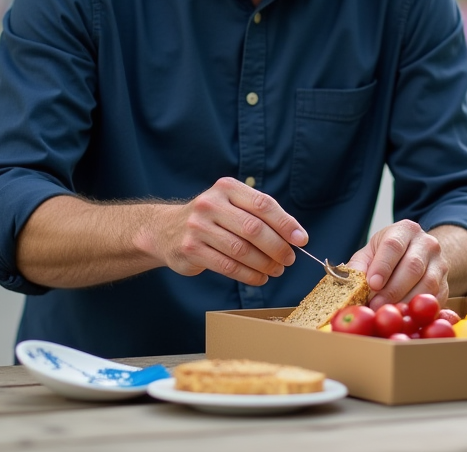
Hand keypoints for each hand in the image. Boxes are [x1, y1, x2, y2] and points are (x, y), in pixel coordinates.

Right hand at [151, 177, 306, 285]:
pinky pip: (228, 266)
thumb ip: (260, 215)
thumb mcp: (232, 205)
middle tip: (289, 259)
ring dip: (265, 264)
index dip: (285, 223)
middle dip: (277, 247)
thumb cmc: (212, 218)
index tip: (301, 239)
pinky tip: (260, 278)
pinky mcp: (191, 249)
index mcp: (226, 188)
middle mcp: (210, 204)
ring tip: (276, 270)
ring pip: (241, 250)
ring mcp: (198, 227)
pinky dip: (249, 275)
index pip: (263, 204)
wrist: (166, 229)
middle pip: (253, 229)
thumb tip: (296, 236)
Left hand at [347, 220, 448, 309]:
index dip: (383, 266)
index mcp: (405, 230)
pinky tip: (405, 315)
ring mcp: (440, 263)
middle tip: (376, 306)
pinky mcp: (446, 284)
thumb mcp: (370, 253)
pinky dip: (420, 309)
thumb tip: (352, 285)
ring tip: (388, 312)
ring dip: (406, 301)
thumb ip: (359, 267)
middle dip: (392, 289)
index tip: (372, 284)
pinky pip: (436, 298)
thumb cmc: (387, 255)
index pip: (393, 245)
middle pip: (412, 266)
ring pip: (427, 283)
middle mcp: (427, 243)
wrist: (418, 255)